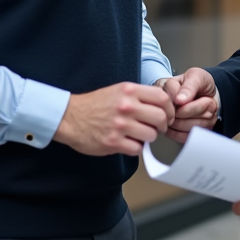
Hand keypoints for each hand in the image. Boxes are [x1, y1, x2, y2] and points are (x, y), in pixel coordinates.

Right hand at [53, 82, 173, 156]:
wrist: (69, 117)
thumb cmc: (94, 104)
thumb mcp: (118, 90)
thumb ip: (139, 96)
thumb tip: (161, 106)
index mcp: (129, 91)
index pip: (162, 98)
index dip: (169, 109)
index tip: (167, 115)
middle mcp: (126, 106)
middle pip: (160, 118)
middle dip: (162, 126)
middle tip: (156, 128)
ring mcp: (120, 125)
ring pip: (151, 135)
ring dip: (148, 138)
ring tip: (139, 135)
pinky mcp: (113, 142)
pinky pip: (137, 149)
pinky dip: (136, 148)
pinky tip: (128, 143)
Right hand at [161, 67, 218, 142]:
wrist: (209, 95)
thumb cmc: (201, 84)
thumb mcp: (198, 77)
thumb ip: (190, 86)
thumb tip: (179, 100)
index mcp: (166, 88)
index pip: (173, 99)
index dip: (190, 99)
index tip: (199, 94)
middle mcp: (163, 104)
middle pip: (178, 114)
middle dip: (199, 108)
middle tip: (206, 101)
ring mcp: (167, 119)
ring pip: (183, 126)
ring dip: (201, 118)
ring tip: (205, 109)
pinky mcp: (173, 132)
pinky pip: (183, 136)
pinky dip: (198, 129)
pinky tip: (201, 119)